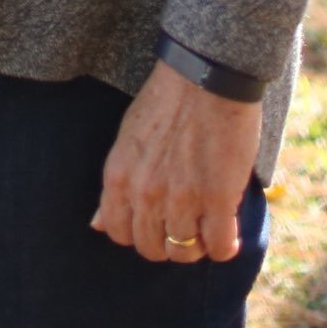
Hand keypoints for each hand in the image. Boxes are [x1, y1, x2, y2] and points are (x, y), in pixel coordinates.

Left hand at [91, 60, 261, 263]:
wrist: (205, 75)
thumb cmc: (167, 100)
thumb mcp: (127, 139)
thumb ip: (116, 184)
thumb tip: (97, 225)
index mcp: (119, 176)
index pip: (117, 232)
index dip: (138, 232)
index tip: (155, 222)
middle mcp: (145, 193)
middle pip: (151, 248)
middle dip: (167, 241)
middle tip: (184, 223)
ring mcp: (182, 199)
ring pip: (184, 252)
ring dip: (197, 244)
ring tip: (208, 225)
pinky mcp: (218, 199)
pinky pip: (220, 247)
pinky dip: (226, 246)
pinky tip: (229, 231)